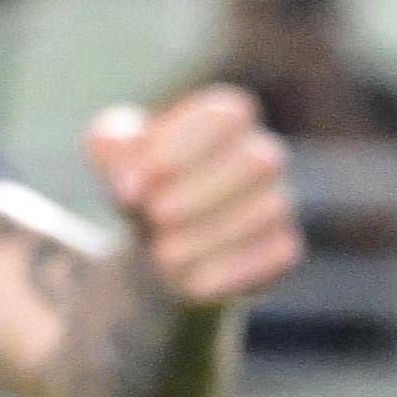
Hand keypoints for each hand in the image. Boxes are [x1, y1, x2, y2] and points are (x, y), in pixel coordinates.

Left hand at [83, 85, 303, 312]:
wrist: (155, 245)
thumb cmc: (140, 187)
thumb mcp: (112, 156)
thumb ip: (111, 145)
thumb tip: (131, 184)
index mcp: (225, 117)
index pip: (226, 115)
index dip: (180, 147)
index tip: (137, 181)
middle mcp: (262, 155)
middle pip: (256, 160)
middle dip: (198, 192)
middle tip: (153, 217)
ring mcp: (278, 202)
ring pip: (264, 211)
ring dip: (205, 237)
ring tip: (163, 255)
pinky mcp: (285, 247)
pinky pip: (273, 255)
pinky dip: (227, 272)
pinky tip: (190, 281)